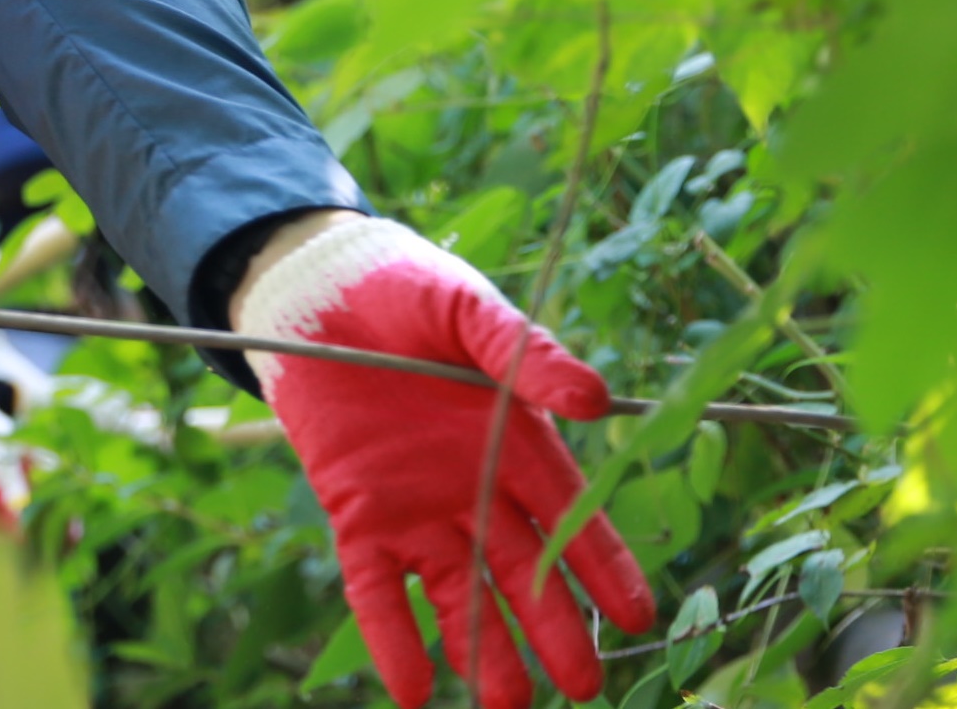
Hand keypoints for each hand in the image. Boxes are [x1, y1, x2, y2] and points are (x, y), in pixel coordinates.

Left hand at [239, 218, 653, 708]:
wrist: (317, 290)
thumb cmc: (406, 292)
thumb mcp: (470, 313)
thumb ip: (526, 355)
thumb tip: (596, 401)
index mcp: (516, 442)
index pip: (571, 518)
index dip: (604, 568)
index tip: (639, 616)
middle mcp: (475, 490)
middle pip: (523, 573)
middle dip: (555, 630)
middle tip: (584, 686)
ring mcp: (416, 510)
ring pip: (459, 596)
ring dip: (482, 652)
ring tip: (509, 707)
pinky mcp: (357, 517)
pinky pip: (377, 590)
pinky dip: (394, 638)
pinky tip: (413, 691)